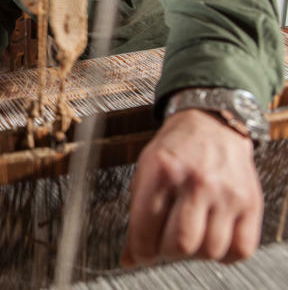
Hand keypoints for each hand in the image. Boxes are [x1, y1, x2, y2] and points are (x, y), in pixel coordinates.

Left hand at [122, 109, 261, 266]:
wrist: (210, 124)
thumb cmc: (174, 150)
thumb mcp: (146, 172)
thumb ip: (137, 215)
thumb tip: (130, 257)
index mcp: (162, 171)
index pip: (146, 229)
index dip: (141, 251)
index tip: (142, 253)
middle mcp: (195, 181)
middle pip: (180, 244)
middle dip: (168, 252)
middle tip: (166, 243)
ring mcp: (225, 192)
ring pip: (210, 250)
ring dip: (196, 253)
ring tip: (190, 237)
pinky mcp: (250, 202)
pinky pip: (241, 248)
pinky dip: (225, 253)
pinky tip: (213, 238)